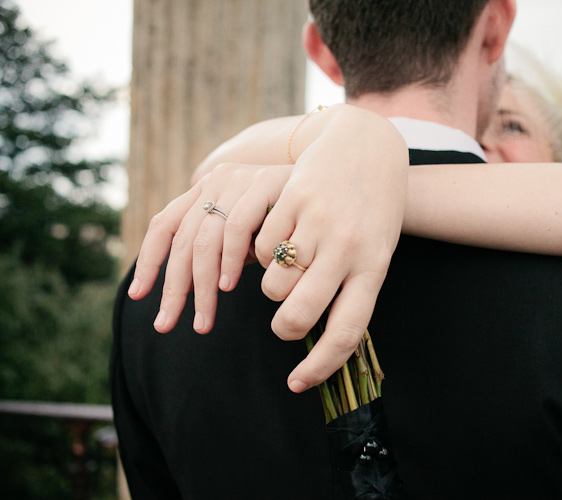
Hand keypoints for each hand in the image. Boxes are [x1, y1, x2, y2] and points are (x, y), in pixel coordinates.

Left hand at [127, 163, 291, 332]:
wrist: (335, 173)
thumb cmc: (289, 215)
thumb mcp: (249, 235)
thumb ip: (223, 254)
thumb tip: (194, 290)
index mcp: (206, 190)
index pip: (164, 225)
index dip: (149, 262)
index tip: (138, 296)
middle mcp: (215, 181)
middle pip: (181, 240)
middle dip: (172, 288)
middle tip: (167, 324)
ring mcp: (238, 180)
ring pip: (204, 240)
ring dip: (202, 287)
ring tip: (203, 320)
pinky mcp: (263, 183)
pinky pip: (236, 228)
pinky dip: (230, 261)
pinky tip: (228, 287)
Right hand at [129, 104, 408, 392]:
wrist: (368, 146)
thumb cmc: (373, 209)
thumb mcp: (375, 250)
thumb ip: (351, 289)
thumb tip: (319, 336)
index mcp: (374, 267)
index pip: (347, 332)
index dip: (319, 366)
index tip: (297, 384)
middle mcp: (348, 247)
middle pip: (300, 314)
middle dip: (284, 328)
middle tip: (283, 322)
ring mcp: (319, 222)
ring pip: (274, 283)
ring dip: (271, 287)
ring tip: (287, 269)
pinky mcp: (294, 198)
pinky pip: (261, 246)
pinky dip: (261, 252)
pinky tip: (280, 237)